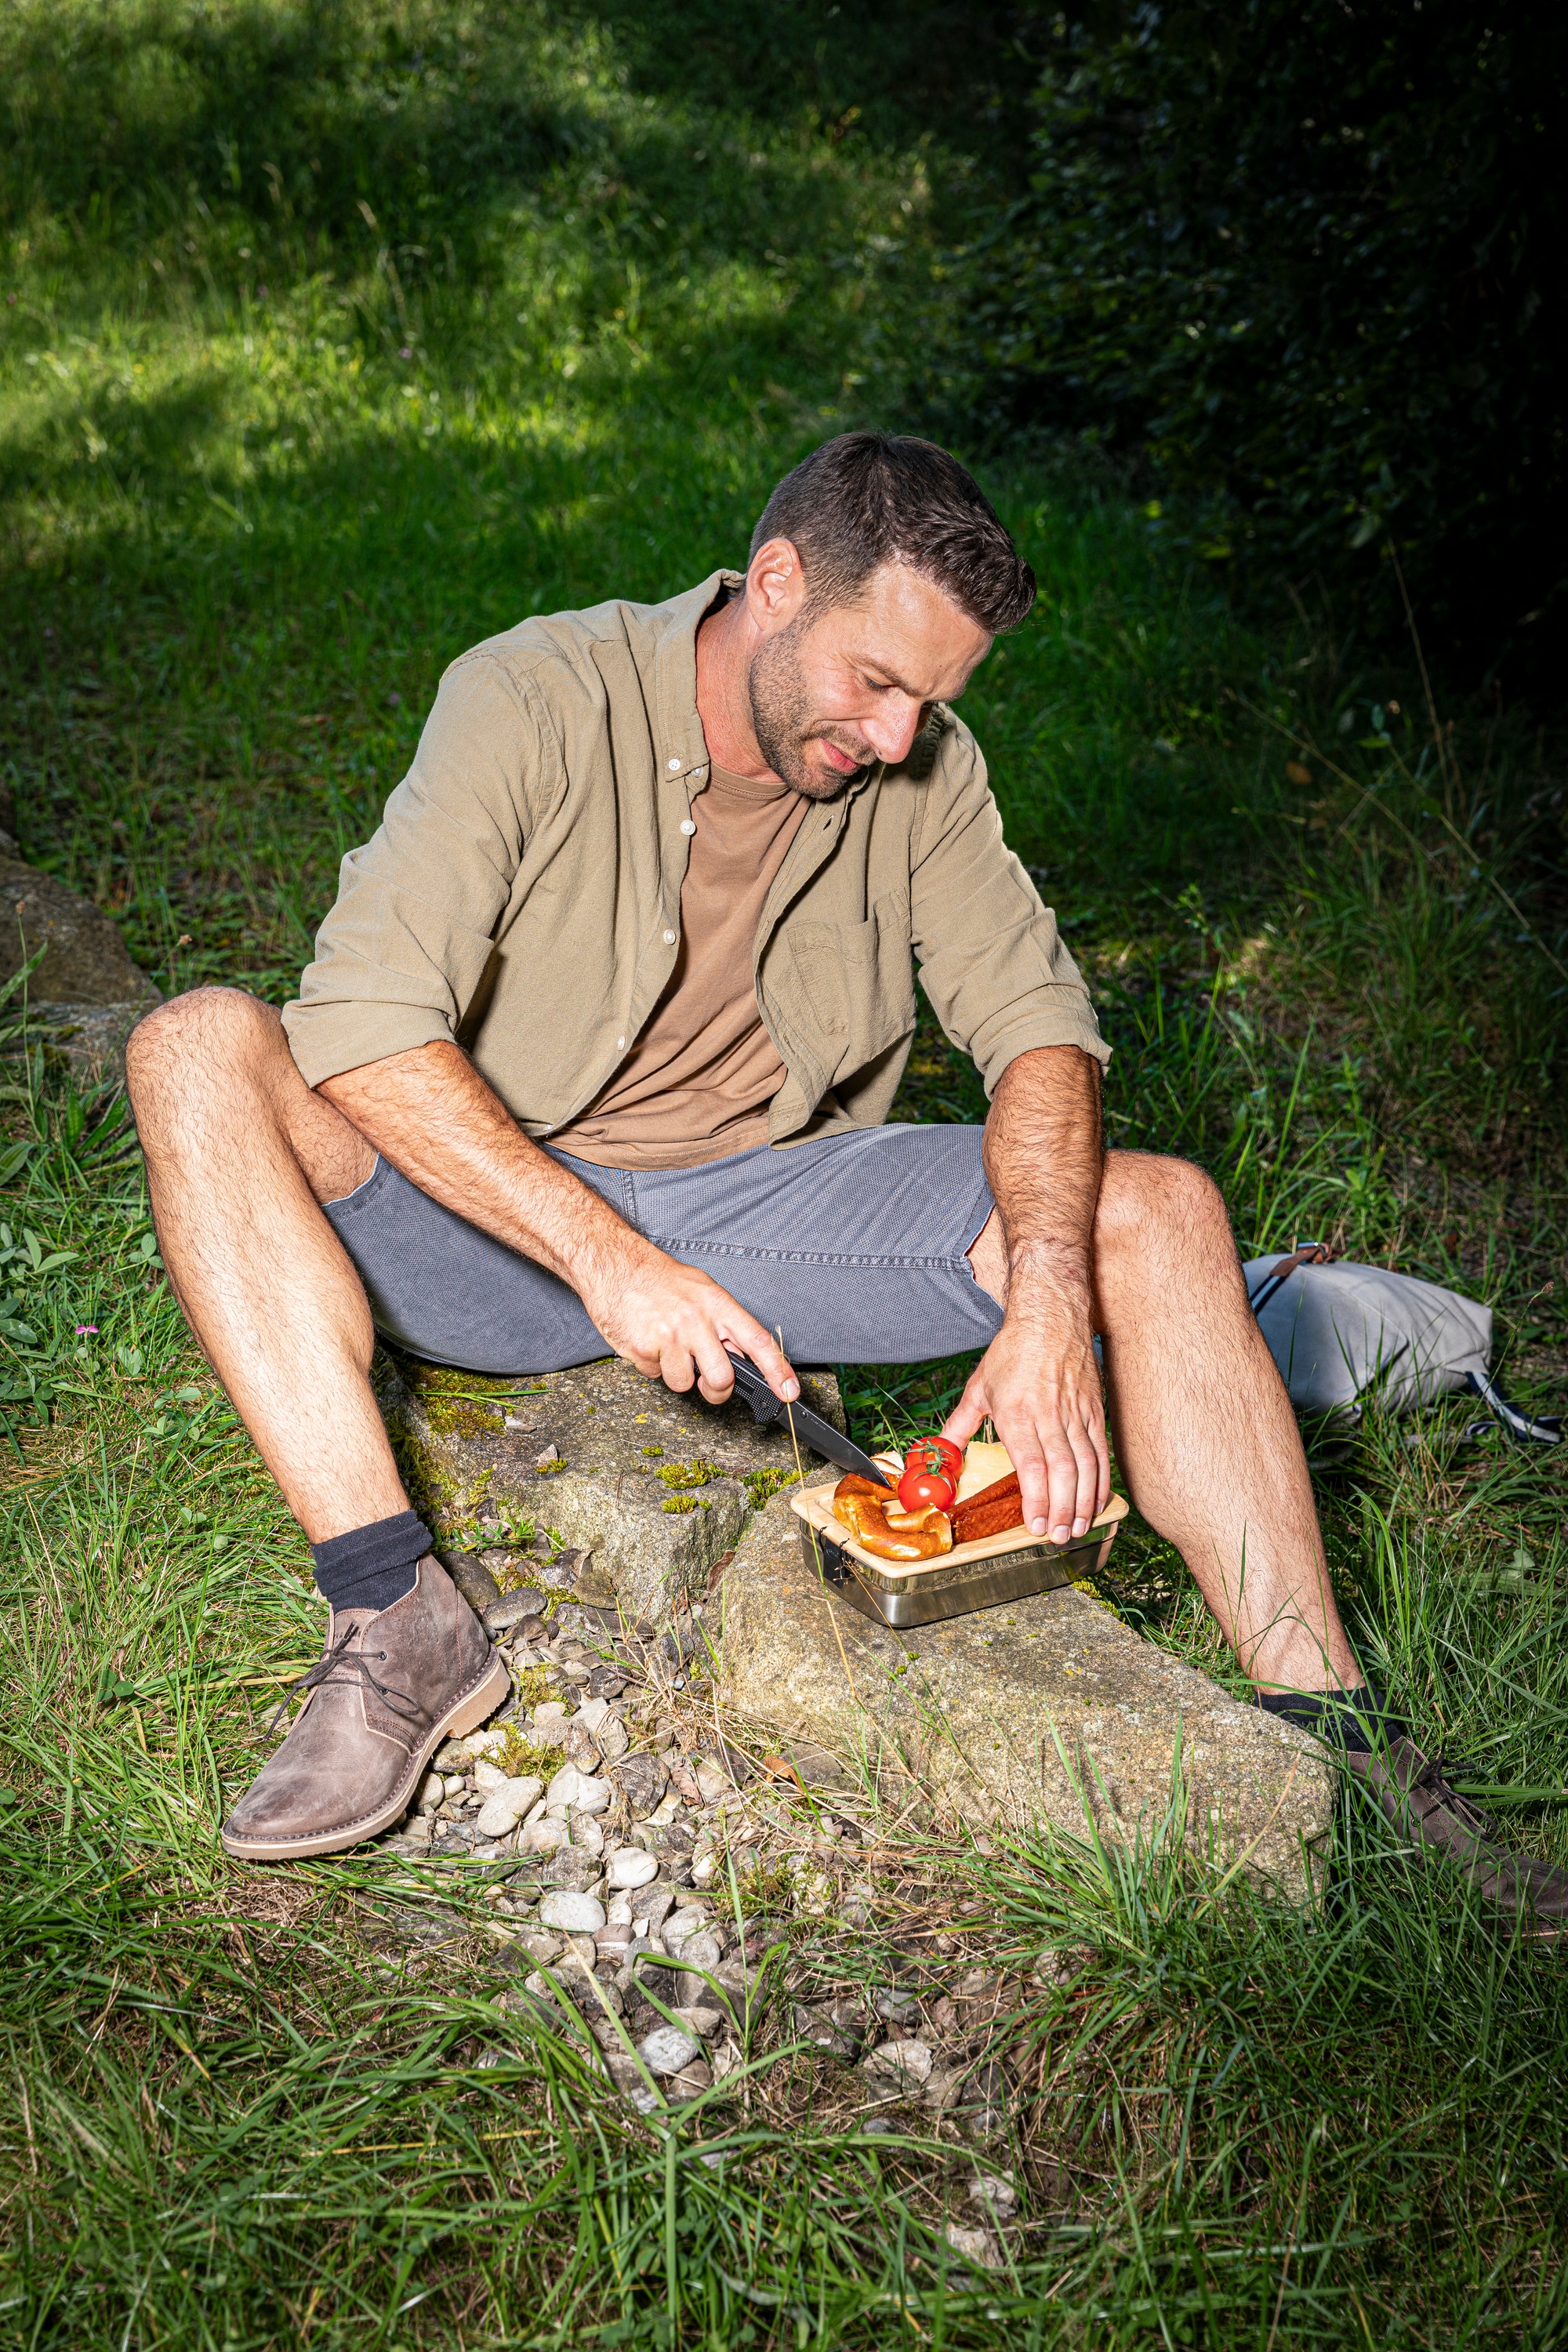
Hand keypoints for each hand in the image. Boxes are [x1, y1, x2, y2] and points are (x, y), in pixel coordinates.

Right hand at [580, 1235, 798, 1407]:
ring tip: (666, 1346)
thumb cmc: (659, 1279)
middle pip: (722, 1378)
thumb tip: (744, 1356)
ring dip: (676, 1374)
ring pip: (684, 1384)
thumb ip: (724, 1322)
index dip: (778, 1371)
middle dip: (716, 1389)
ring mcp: (670, 1336)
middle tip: (706, 1380)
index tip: (789, 1393)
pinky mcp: (644, 1349)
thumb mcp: (702, 1290)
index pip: (758, 1341)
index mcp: (718, 1304)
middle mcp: (697, 1321)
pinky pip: (655, 1375)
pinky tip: (647, 1341)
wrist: (614, 1264)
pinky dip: (651, 1365)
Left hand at [941, 1268, 1107, 1543]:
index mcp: (1017, 1414)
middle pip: (1062, 1472)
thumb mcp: (978, 1389)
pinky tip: (1095, 1502)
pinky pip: (1101, 1452)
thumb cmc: (1012, 1353)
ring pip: (1086, 1466)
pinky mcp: (1095, 1410)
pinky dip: (1101, 1481)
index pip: (1032, 1466)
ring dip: (1082, 1502)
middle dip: (1060, 1511)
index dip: (1036, 1500)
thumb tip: (939, 1454)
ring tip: (1077, 1528)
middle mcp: (1050, 1416)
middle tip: (1057, 1537)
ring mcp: (1076, 1414)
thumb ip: (959, 1427)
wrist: (1050, 1317)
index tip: (1034, 1526)